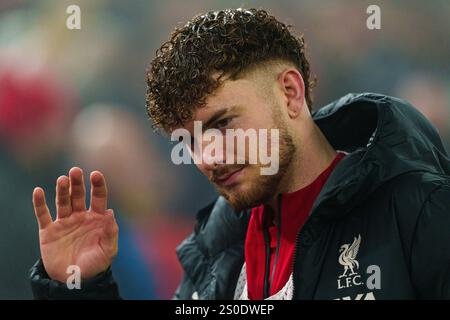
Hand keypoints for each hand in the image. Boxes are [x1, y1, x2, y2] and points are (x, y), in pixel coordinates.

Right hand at [32, 167, 118, 282]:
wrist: (75, 279)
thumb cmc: (96, 264)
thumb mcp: (108, 250)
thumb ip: (111, 232)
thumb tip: (111, 213)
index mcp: (97, 218)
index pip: (98, 197)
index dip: (97, 185)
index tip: (96, 174)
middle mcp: (80, 216)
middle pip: (79, 195)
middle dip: (77, 183)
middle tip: (75, 171)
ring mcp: (64, 222)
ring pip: (63, 201)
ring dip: (62, 190)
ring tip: (62, 179)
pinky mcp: (49, 230)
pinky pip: (43, 214)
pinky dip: (39, 203)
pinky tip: (38, 191)